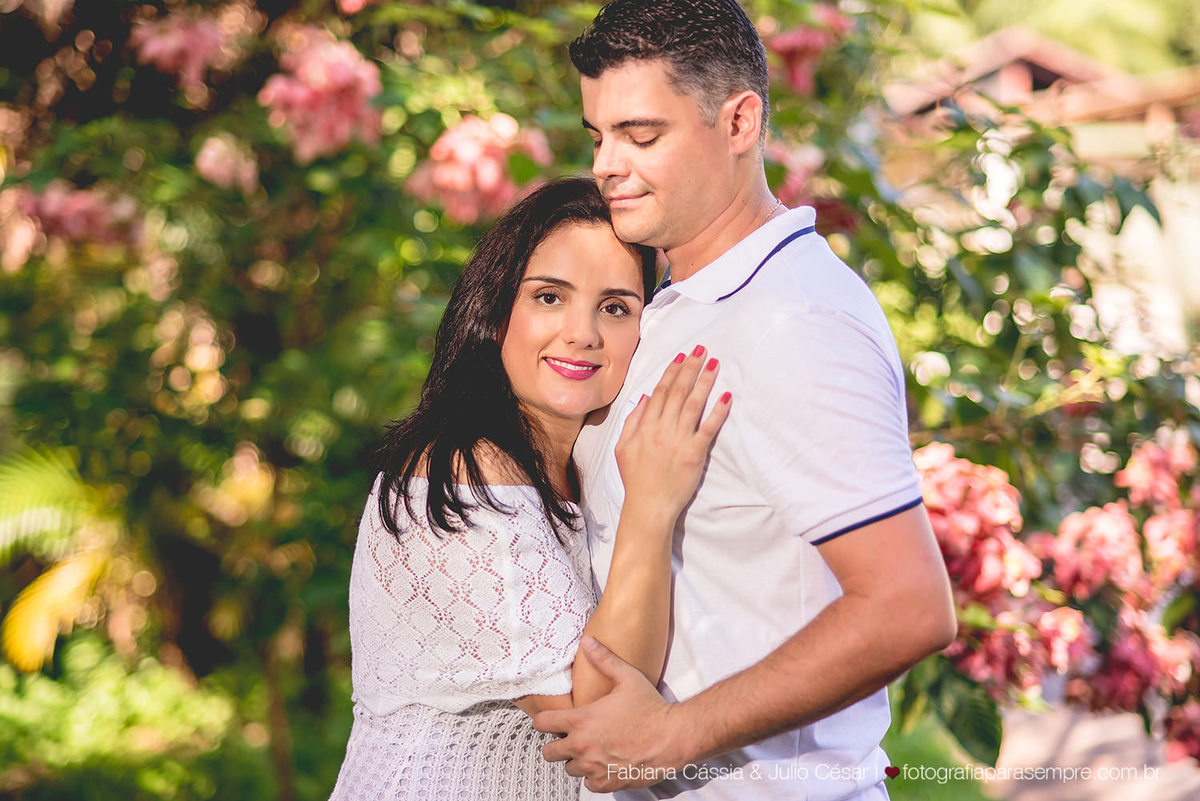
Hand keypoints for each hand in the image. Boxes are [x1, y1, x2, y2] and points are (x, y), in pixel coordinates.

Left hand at [534, 636, 688, 791]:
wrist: (673, 737)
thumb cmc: (651, 708)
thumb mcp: (627, 678)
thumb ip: (604, 660)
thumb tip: (588, 642)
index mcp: (582, 720)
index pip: (542, 724)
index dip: (545, 721)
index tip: (552, 721)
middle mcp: (583, 746)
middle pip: (548, 752)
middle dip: (557, 744)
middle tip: (571, 738)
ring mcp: (593, 767)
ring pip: (569, 769)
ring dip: (577, 761)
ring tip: (591, 750)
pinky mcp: (607, 783)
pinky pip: (588, 784)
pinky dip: (594, 777)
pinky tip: (605, 764)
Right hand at [615, 345, 729, 522]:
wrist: (648, 507)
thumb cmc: (636, 480)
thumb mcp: (623, 448)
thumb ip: (633, 421)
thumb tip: (646, 398)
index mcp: (644, 427)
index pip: (660, 392)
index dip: (672, 372)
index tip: (682, 357)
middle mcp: (661, 430)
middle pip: (678, 392)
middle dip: (690, 368)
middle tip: (701, 350)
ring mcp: (678, 441)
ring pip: (693, 405)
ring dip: (704, 382)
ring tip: (714, 364)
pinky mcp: (694, 455)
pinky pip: (708, 428)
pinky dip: (717, 411)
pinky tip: (725, 395)